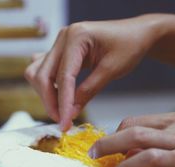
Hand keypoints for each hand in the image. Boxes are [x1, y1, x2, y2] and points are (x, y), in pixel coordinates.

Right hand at [25, 15, 158, 129]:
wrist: (136, 33)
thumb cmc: (129, 46)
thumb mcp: (112, 70)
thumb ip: (89, 90)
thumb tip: (70, 113)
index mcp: (77, 37)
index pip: (63, 77)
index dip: (62, 104)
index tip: (64, 125)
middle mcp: (63, 37)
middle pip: (42, 75)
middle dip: (50, 102)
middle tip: (63, 122)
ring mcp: (60, 43)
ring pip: (38, 73)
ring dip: (46, 94)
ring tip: (63, 110)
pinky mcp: (60, 50)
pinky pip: (44, 69)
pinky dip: (48, 85)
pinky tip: (61, 96)